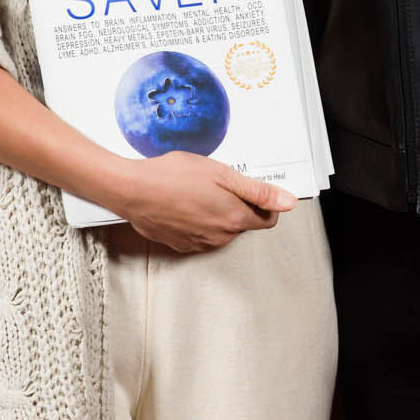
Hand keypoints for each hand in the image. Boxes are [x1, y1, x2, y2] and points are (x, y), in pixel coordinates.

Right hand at [117, 152, 294, 253]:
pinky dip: (198, 221)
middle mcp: (220, 237)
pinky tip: (184, 204)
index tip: (251, 189)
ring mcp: (200, 244)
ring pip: (222, 229)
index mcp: (234, 218)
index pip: (268, 219)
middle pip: (243, 223)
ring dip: (217, 213)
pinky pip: (201, 234)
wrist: (133, 190)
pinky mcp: (182, 245)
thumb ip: (258, 191)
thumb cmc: (172, 176)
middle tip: (216, 184)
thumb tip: (287, 202)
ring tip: (197, 192)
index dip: (264, 201)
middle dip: (237, 205)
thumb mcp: (221, 174)